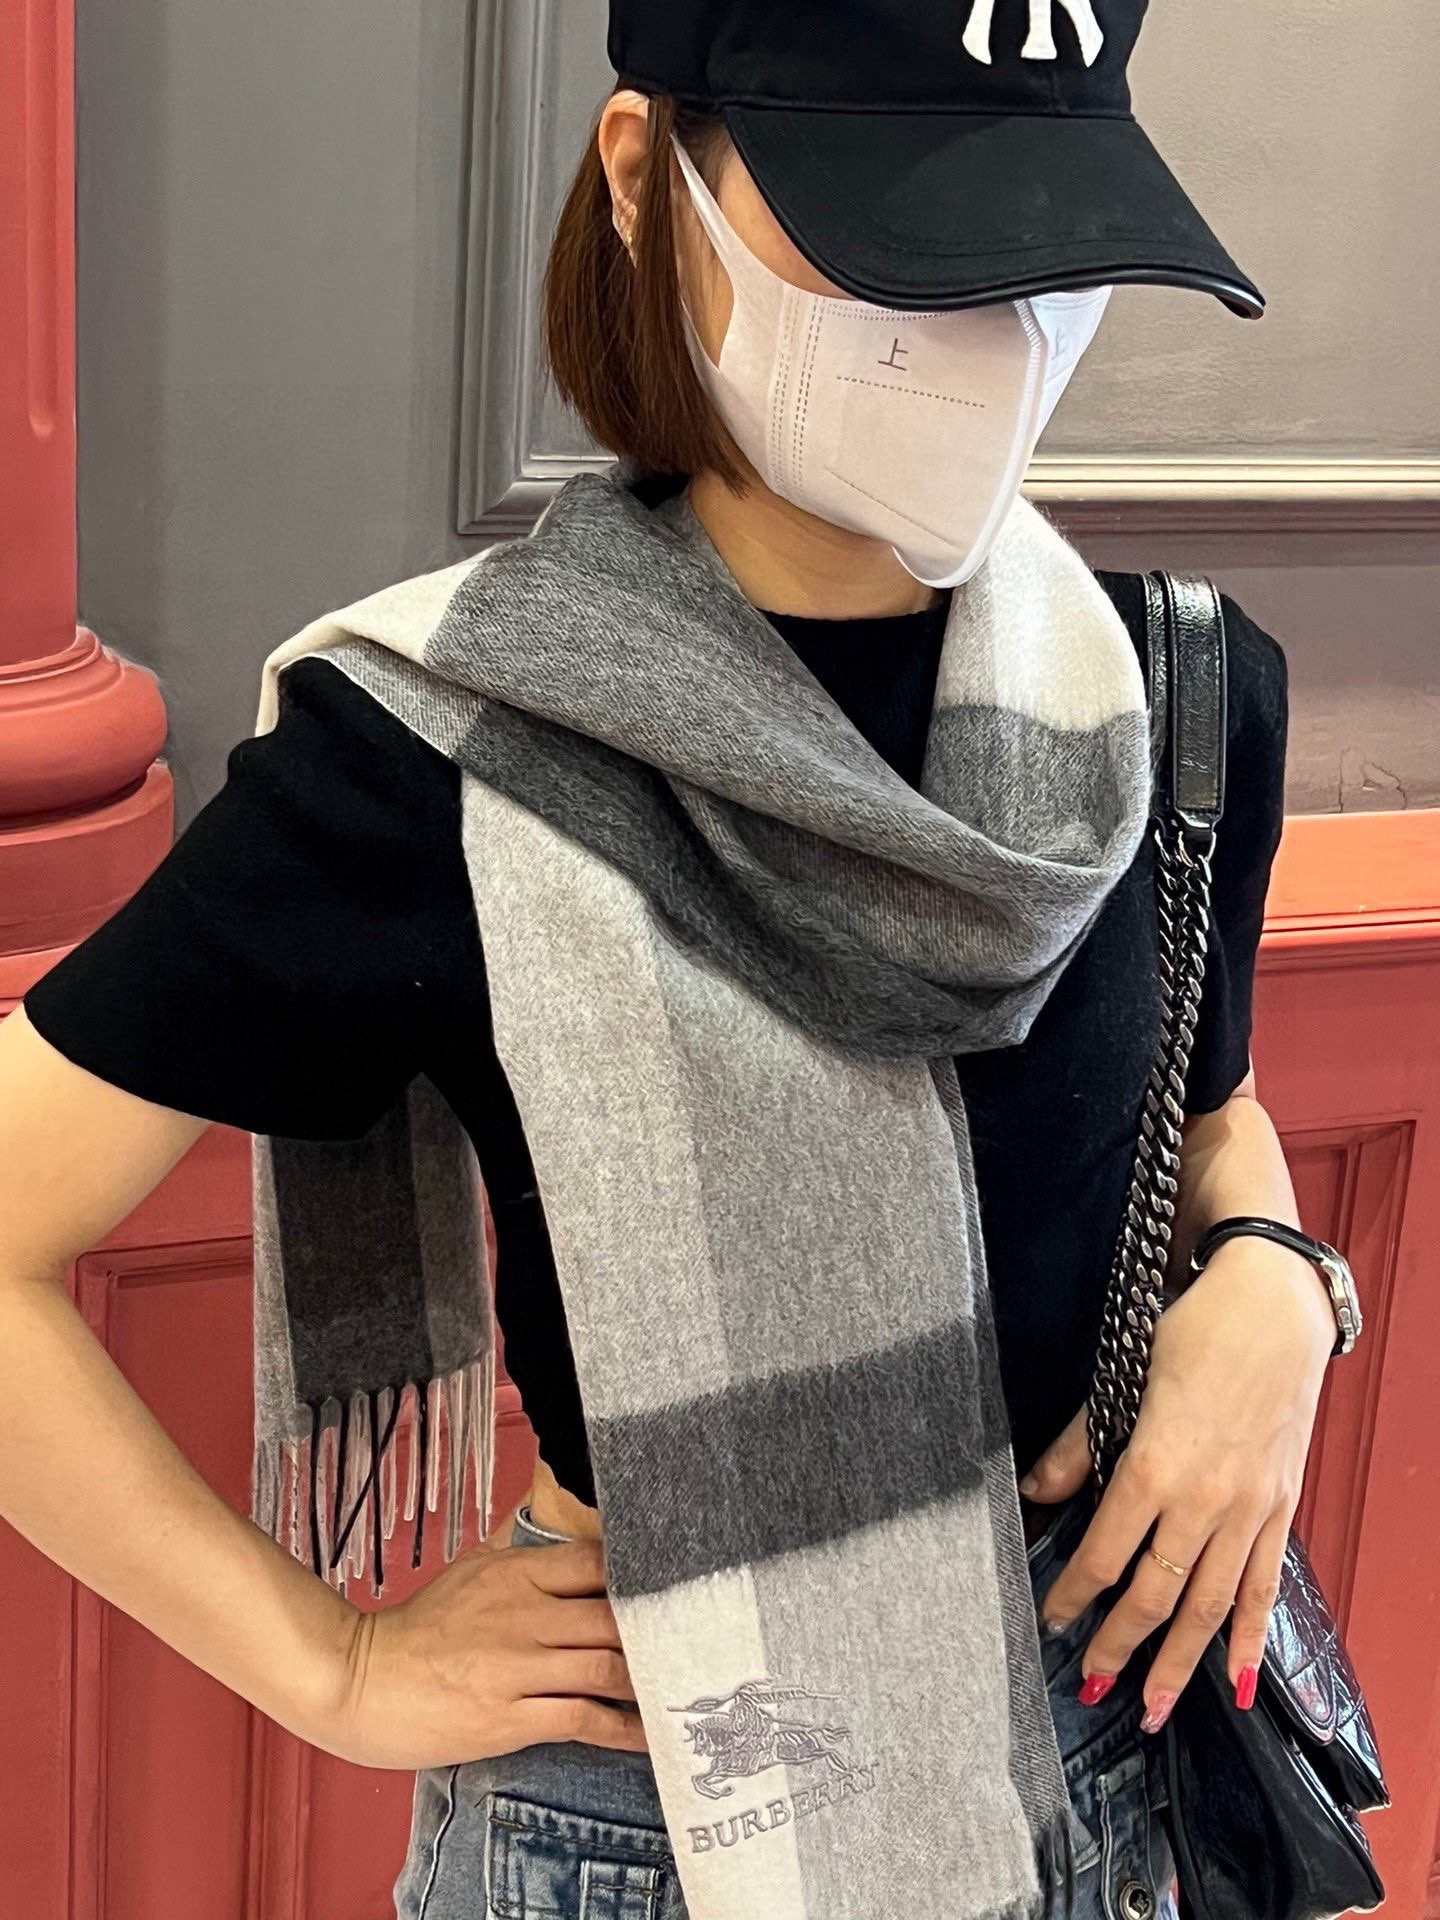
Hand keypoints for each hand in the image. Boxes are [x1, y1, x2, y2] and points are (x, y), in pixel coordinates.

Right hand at [310, 1530, 648, 1769]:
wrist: (360, 1681)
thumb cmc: (419, 1629)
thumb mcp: (471, 1569)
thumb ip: (520, 1548)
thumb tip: (557, 1510)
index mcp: (514, 1573)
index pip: (595, 1562)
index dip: (640, 1576)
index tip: (673, 1590)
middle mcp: (521, 1614)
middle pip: (612, 1616)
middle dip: (654, 1633)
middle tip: (690, 1645)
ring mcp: (515, 1667)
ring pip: (605, 1667)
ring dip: (647, 1681)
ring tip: (678, 1689)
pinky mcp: (507, 1718)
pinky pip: (582, 1719)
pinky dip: (621, 1728)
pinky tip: (646, 1733)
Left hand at [1025, 1236, 1335, 1733]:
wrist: (1273, 1307)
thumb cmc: (1193, 1331)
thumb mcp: (1121, 1378)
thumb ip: (1080, 1445)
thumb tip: (1035, 1491)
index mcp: (1155, 1466)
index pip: (1105, 1553)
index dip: (1073, 1596)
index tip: (1050, 1622)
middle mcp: (1205, 1500)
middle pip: (1156, 1594)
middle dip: (1120, 1646)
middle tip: (1091, 1687)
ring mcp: (1249, 1508)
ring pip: (1210, 1605)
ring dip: (1181, 1663)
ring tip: (1154, 1708)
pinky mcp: (1280, 1507)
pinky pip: (1264, 1587)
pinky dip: (1251, 1636)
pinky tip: (1241, 1678)